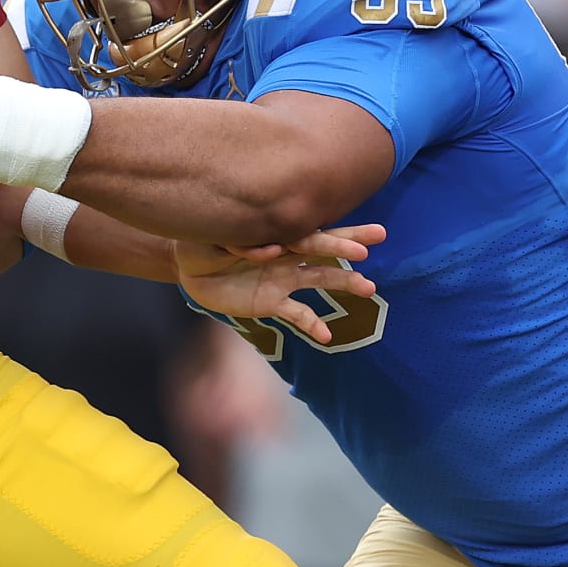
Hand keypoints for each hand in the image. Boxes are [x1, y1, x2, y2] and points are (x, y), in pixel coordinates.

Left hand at [173, 225, 384, 345]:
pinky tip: (326, 336)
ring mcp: (282, 278)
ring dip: (343, 282)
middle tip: (378, 237)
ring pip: (319, 278)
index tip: (351, 236)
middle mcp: (284, 253)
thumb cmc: (200, 243)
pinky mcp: (273, 301)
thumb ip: (238, 242)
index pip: (304, 230)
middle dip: (348, 242)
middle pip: (321, 246)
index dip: (327, 233)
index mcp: (271, 233)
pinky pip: (298, 313)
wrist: (190, 270)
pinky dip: (312, 323)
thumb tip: (269, 250)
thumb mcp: (212, 239)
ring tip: (369, 289)